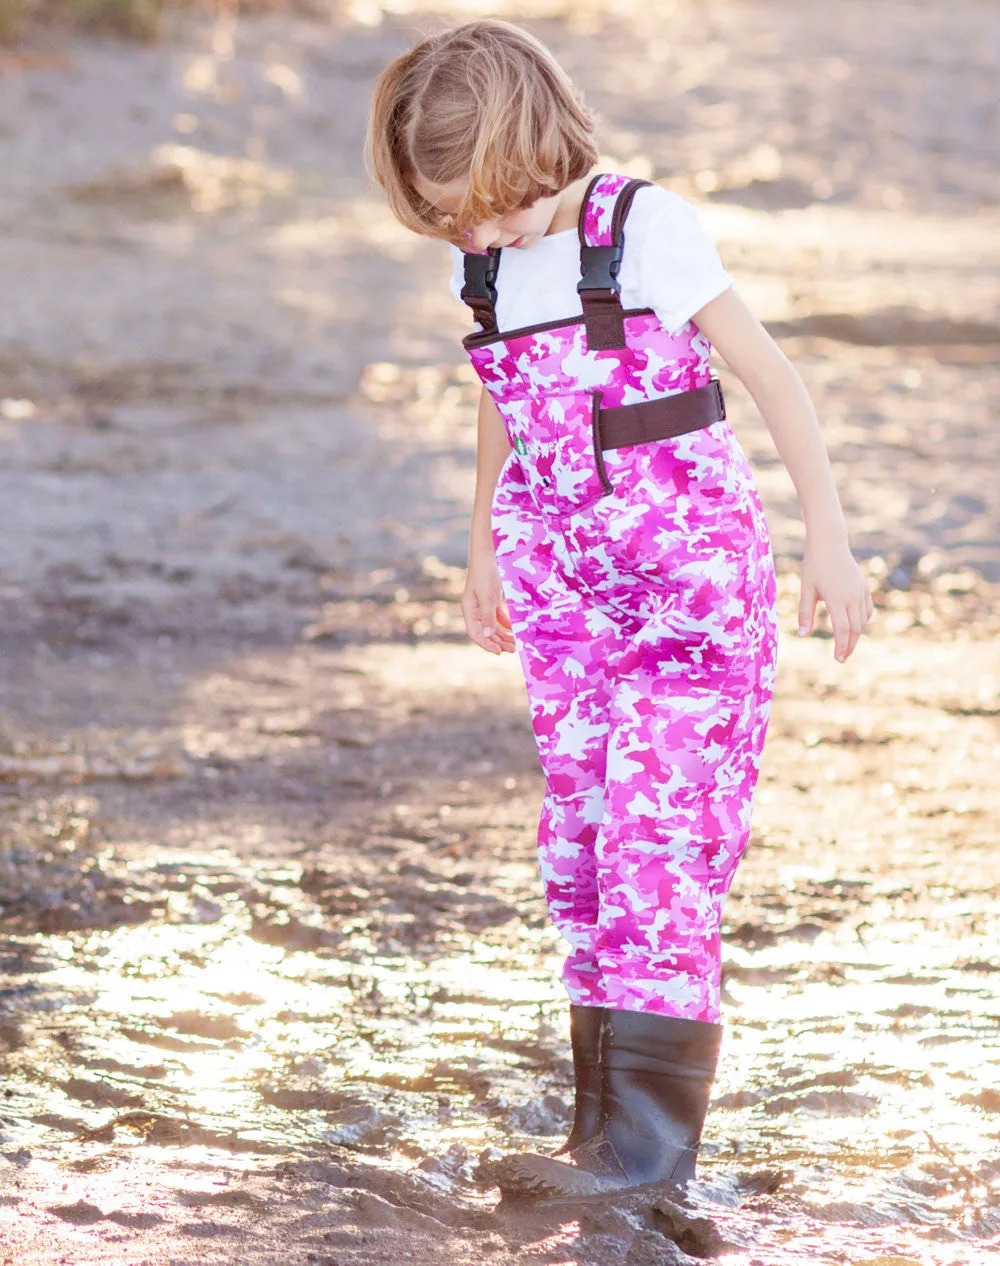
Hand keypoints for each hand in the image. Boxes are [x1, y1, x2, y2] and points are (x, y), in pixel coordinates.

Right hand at [461, 549, 514, 654]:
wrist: (488, 554)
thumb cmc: (484, 573)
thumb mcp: (487, 596)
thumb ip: (487, 616)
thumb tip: (487, 636)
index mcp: (469, 610)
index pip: (475, 633)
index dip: (486, 644)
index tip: (498, 652)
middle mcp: (475, 610)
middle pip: (485, 632)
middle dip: (498, 641)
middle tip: (512, 650)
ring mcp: (483, 605)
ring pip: (493, 626)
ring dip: (503, 635)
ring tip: (514, 644)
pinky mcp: (492, 600)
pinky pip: (498, 617)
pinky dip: (506, 624)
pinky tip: (514, 630)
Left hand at [798, 539, 873, 661]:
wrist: (829, 543)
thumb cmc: (814, 566)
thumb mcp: (806, 589)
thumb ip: (805, 613)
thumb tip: (803, 635)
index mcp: (837, 599)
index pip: (842, 630)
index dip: (841, 646)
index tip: (838, 659)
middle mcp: (852, 597)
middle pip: (855, 629)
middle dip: (849, 645)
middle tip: (842, 658)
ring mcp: (860, 592)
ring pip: (862, 620)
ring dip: (855, 635)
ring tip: (846, 645)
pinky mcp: (864, 587)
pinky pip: (867, 609)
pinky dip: (862, 621)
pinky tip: (854, 627)